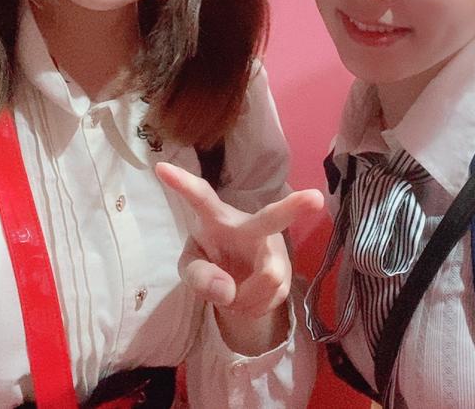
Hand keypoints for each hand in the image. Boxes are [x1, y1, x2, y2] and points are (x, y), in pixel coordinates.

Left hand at [155, 162, 323, 316]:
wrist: (237, 283)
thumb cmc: (209, 261)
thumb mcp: (192, 268)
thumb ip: (199, 277)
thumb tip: (228, 291)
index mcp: (217, 217)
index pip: (200, 197)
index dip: (182, 184)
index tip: (160, 168)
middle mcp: (252, 225)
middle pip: (272, 217)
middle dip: (295, 207)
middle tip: (314, 198)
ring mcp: (274, 247)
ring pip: (268, 277)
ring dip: (246, 298)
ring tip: (234, 295)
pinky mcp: (287, 270)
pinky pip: (273, 297)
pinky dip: (253, 307)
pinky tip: (249, 297)